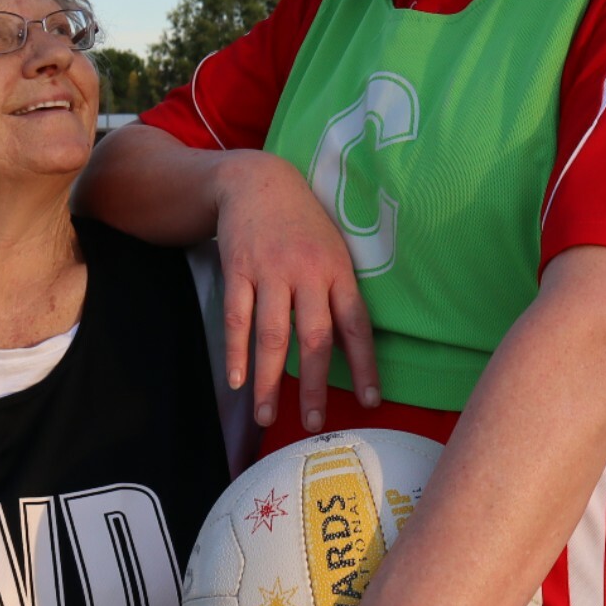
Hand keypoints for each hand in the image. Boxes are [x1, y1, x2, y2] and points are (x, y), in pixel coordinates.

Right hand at [212, 151, 379, 430]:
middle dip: (313, 386)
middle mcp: (307, 272)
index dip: (364, 366)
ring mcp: (270, 271)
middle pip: (314, 338)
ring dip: (269, 380)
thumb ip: (340, 292)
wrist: (258, 181)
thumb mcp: (334, 248)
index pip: (356, 325)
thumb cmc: (304, 224)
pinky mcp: (238, 269)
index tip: (370, 402)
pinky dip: (236, 352)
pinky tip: (237, 381)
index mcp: (338, 270)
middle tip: (312, 424)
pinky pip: (237, 318)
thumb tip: (351, 350)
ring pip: (271, 335)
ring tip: (266, 417)